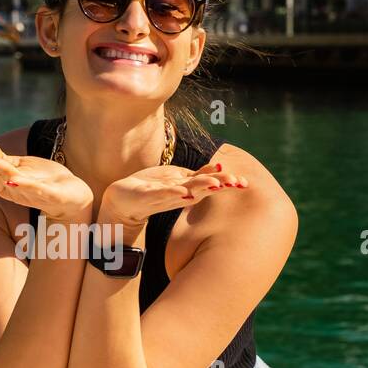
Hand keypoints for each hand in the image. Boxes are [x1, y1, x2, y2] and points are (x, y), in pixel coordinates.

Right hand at [0, 137, 93, 220]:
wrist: (72, 195)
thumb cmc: (42, 179)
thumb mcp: (19, 164)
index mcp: (6, 182)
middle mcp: (15, 190)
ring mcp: (32, 194)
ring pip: (13, 181)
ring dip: (1, 173)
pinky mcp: (50, 196)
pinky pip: (36, 190)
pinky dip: (25, 185)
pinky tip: (14, 180)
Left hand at [100, 159, 247, 225]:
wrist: (123, 198)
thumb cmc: (153, 188)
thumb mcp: (178, 178)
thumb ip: (197, 175)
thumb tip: (220, 169)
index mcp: (187, 189)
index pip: (210, 184)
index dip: (226, 183)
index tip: (244, 182)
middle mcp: (179, 195)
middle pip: (202, 188)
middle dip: (219, 184)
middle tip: (236, 182)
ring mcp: (163, 197)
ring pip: (186, 191)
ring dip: (200, 187)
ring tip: (215, 184)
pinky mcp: (146, 197)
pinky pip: (161, 195)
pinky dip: (172, 193)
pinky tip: (182, 191)